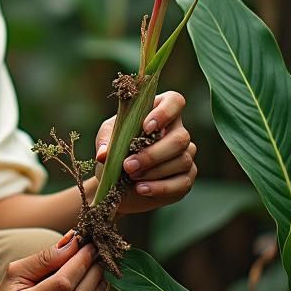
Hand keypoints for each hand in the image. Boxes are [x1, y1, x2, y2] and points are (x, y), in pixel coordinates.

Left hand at [94, 90, 196, 214]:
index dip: (165, 113)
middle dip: (153, 154)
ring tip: (131, 176)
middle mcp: (178, 131)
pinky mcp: (187, 177)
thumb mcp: (107, 141)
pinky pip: (182, 182)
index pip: (175, 101)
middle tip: (128, 165)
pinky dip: (160, 187)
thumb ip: (106, 142)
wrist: (117, 184)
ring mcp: (186, 154)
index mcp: (160, 112)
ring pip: (182, 160)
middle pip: (180, 138)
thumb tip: (103, 154)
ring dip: (154, 171)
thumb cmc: (115, 152)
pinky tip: (142, 189)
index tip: (146, 127)